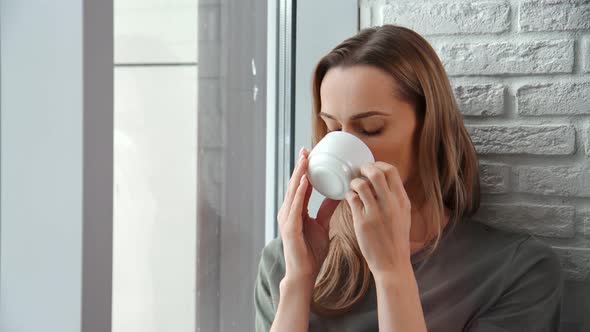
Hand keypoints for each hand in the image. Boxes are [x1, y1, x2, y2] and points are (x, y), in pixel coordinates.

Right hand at [277, 147, 340, 285]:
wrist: (304, 273)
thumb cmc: (311, 252)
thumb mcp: (322, 225)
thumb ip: (327, 209)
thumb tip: (339, 194)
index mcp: (295, 210)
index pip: (299, 185)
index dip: (303, 169)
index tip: (309, 154)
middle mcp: (288, 212)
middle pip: (294, 184)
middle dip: (299, 166)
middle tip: (306, 149)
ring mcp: (287, 219)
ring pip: (293, 191)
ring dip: (299, 174)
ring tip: (305, 159)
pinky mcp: (290, 227)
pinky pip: (296, 205)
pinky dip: (300, 192)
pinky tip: (306, 180)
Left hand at [344, 161, 412, 275]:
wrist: (392, 264)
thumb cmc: (396, 240)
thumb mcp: (403, 215)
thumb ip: (395, 199)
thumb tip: (384, 182)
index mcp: (402, 200)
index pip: (392, 171)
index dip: (379, 164)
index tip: (371, 167)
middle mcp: (390, 204)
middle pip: (376, 172)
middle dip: (365, 167)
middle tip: (359, 171)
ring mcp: (376, 212)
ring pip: (361, 184)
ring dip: (354, 182)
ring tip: (352, 186)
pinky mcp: (363, 222)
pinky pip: (351, 199)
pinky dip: (348, 195)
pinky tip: (348, 198)